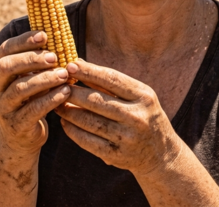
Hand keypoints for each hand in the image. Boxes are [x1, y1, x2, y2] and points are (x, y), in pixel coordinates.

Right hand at [0, 31, 71, 154]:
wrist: (21, 138)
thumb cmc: (30, 100)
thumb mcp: (29, 79)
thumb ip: (38, 62)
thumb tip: (60, 37)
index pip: (5, 50)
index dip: (24, 40)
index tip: (45, 35)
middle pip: (6, 67)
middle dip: (30, 59)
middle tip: (54, 56)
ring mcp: (2, 107)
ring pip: (20, 89)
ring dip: (44, 79)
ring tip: (64, 74)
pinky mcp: (16, 125)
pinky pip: (33, 110)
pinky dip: (50, 99)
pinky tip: (65, 92)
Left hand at [55, 60, 179, 176]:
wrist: (161, 154)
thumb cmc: (143, 116)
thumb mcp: (136, 96)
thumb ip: (109, 82)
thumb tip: (78, 63)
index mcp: (144, 96)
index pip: (112, 80)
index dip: (89, 72)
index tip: (70, 65)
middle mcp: (137, 117)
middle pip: (97, 101)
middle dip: (73, 92)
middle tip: (57, 85)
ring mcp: (127, 138)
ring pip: (89, 122)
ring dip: (69, 111)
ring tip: (57, 104)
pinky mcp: (116, 156)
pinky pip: (88, 141)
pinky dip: (73, 131)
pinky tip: (65, 122)